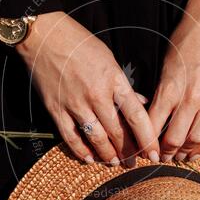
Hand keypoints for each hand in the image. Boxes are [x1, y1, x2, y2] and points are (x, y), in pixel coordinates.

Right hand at [16, 11, 159, 164]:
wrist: (45, 36)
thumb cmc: (80, 43)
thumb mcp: (110, 59)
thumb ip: (124, 85)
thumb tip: (140, 102)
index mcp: (114, 80)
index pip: (137, 116)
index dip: (147, 138)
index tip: (154, 153)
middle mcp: (96, 95)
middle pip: (118, 132)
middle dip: (129, 152)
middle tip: (135, 163)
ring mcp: (75, 104)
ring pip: (96, 138)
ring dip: (108, 155)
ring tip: (115, 162)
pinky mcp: (56, 109)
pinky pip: (70, 137)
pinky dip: (80, 151)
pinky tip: (89, 159)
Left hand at [148, 10, 199, 160]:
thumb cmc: (183, 46)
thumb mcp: (164, 70)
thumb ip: (160, 97)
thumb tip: (152, 123)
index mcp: (170, 89)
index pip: (154, 126)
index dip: (147, 143)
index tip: (144, 150)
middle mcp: (192, 98)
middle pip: (176, 139)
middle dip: (166, 152)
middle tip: (161, 156)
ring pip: (197, 140)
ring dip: (186, 153)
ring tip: (178, 156)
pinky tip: (198, 152)